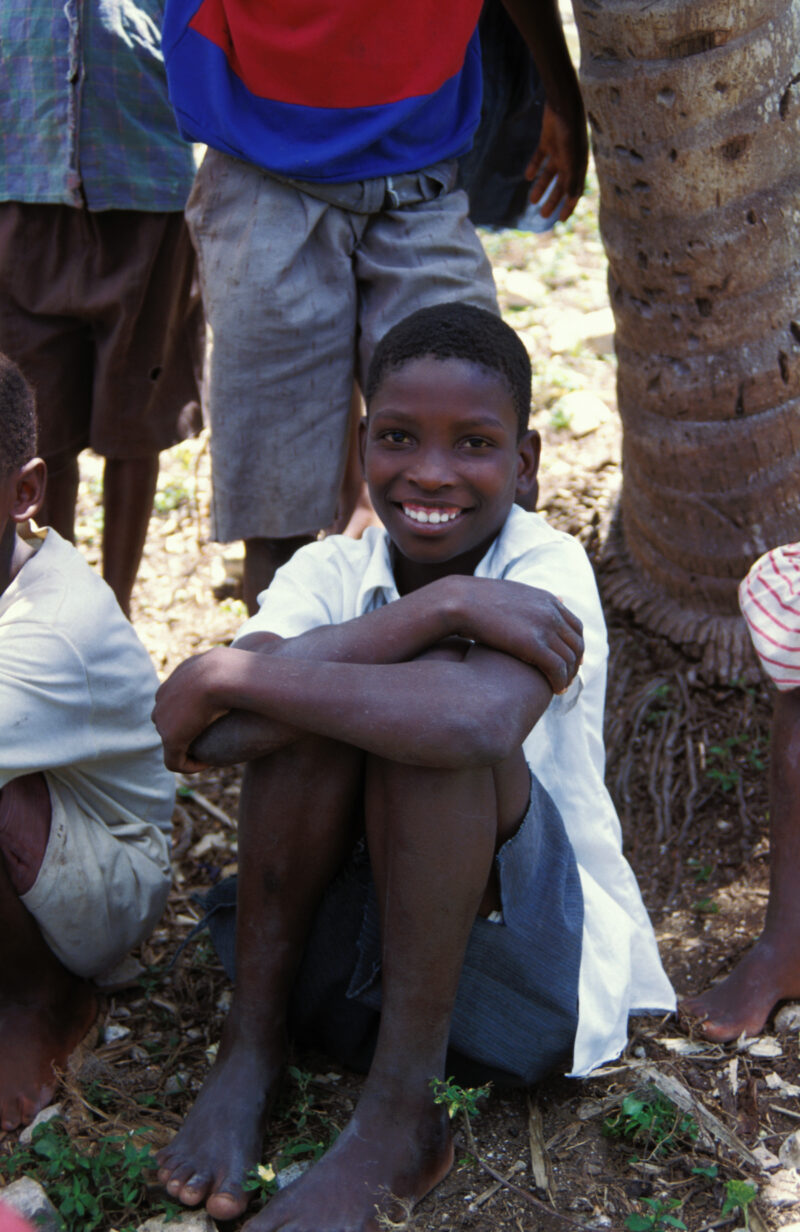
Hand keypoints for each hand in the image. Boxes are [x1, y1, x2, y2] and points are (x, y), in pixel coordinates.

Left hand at [152, 648, 231, 772]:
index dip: (196, 712)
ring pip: (172, 739)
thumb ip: (236, 671)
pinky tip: (208, 764)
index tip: (218, 721)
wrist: (224, 675)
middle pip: (168, 718)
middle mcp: (164, 695)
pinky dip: (189, 766)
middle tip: (213, 738)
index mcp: (179, 675)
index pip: (178, 696)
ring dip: (189, 747)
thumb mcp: (239, 665)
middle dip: (188, 730)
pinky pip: (174, 761)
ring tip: (211, 752)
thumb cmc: (240, 670)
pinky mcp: (170, 739)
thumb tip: (246, 676)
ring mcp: (163, 718)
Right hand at [453, 577, 583, 694]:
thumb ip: (525, 604)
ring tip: (559, 688)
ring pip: (569, 659)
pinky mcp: (534, 644)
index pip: (575, 627)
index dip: (576, 647)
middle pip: (576, 644)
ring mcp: (544, 627)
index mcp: (547, 600)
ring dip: (568, 676)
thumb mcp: (508, 597)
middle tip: (567, 679)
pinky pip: (558, 668)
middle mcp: (551, 612)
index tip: (570, 662)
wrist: (460, 600)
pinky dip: (560, 681)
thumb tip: (525, 610)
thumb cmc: (477, 602)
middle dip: (574, 664)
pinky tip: (554, 690)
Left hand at [525, 101, 587, 222]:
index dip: (569, 206)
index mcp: (579, 165)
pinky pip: (540, 158)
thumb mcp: (572, 157)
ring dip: (542, 188)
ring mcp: (558, 150)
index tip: (561, 220)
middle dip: (553, 201)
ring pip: (549, 174)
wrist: (563, 104)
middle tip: (543, 216)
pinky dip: (534, 167)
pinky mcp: (547, 141)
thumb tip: (572, 198)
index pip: (574, 191)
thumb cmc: (571, 131)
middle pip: (561, 185)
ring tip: (532, 201)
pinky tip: (527, 177)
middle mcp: (569, 160)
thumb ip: (572, 177)